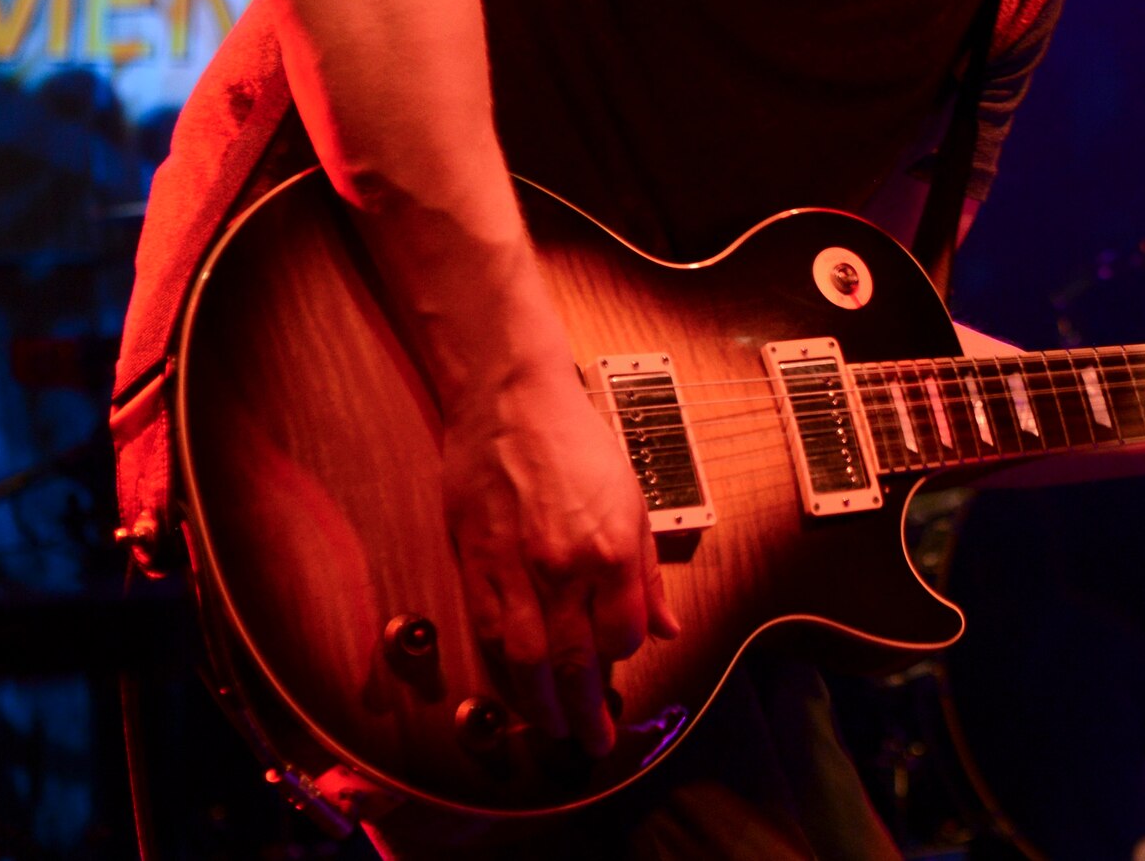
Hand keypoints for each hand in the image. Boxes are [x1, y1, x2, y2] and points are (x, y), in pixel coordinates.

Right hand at [441, 371, 679, 754]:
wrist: (510, 401)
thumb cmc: (578, 444)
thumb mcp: (632, 499)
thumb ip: (647, 572)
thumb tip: (668, 627)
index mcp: (612, 549)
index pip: (622, 635)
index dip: (623, 656)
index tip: (620, 664)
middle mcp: (566, 567)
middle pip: (575, 661)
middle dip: (585, 711)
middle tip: (592, 743)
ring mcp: (517, 569)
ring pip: (528, 659)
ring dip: (541, 703)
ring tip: (553, 727)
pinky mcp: (477, 563)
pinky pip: (492, 631)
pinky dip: (505, 666)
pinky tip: (514, 683)